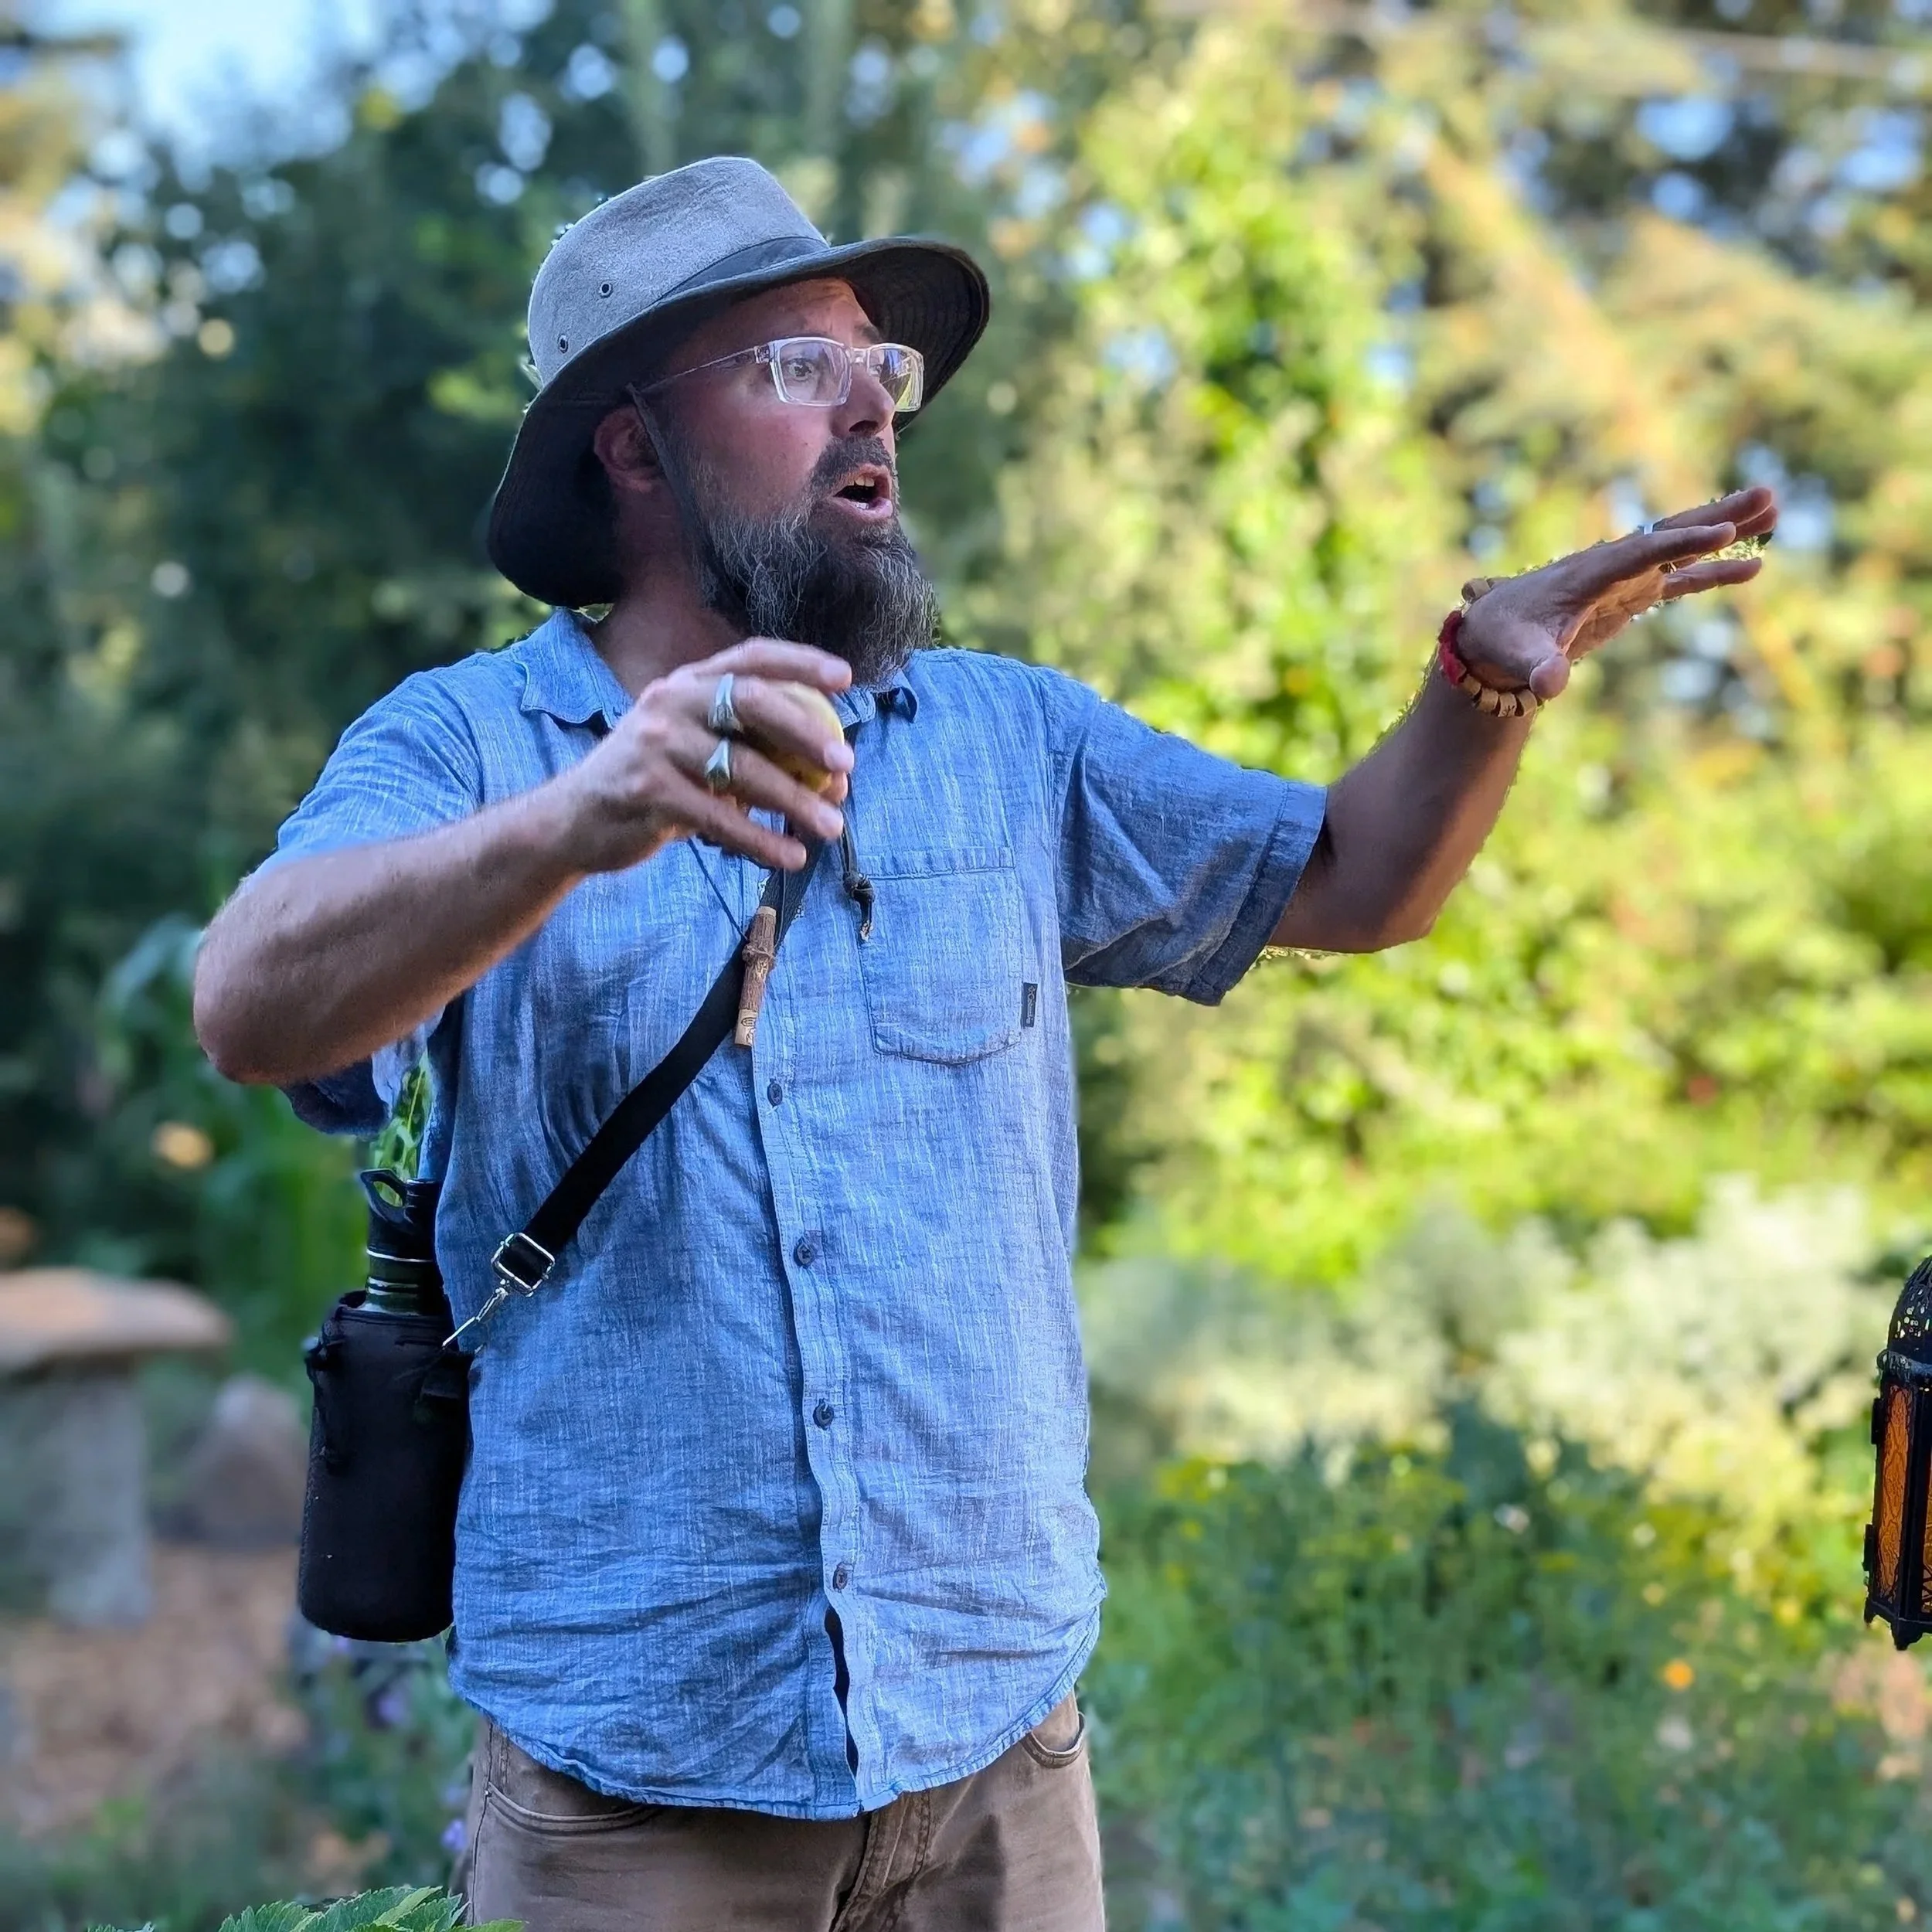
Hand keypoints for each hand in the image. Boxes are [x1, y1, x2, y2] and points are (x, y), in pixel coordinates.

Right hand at [551, 638, 853, 874]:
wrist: (576, 820)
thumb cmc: (657, 784)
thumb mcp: (700, 753)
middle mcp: (671, 701)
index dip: (801, 661)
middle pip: (751, 703)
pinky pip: (718, 817)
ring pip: (740, 769)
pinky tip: (791, 857)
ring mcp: (655, 744)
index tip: (847, 678)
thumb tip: (836, 776)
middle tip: (846, 763)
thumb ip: (756, 752)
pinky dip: (760, 840)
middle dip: (806, 731)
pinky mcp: (646, 791)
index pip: (751, 657)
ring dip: (794, 800)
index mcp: (689, 682)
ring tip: (832, 825)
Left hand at [1456, 486, 1777, 701]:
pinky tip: (1754, 566)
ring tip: (1774, 508)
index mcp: (1588, 573)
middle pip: (1671, 533)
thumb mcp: (1517, 656)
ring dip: (1725, 529)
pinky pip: (1681, 578)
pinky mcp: (1632, 593)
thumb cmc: (1503, 639)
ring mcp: (1625, 576)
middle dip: (1717, 515)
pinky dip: (1714, 572)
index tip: (1720, 533)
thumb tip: (1549, 685)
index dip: (1680, 543)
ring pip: (1682, 547)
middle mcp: (1612, 565)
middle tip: (1768, 493)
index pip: (1642, 553)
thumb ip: (1537, 667)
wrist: (1492, 632)